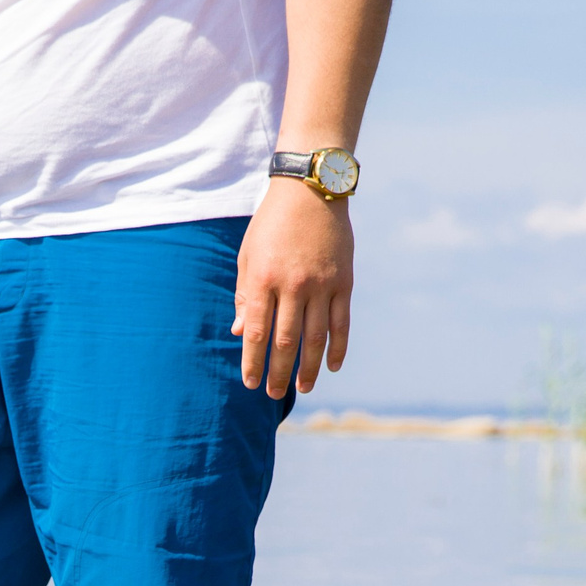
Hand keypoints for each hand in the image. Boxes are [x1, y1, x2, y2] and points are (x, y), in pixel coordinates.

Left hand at [233, 179, 353, 398]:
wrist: (310, 190)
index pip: (257, 333)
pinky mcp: (344, 282)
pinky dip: (338, 347)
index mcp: (264, 279)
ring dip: (309, 368)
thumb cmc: (272, 224)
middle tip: (273, 394)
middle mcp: (293, 285)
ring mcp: (321, 285)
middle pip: (285, 342)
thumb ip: (245, 296)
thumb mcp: (248, 255)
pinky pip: (341, 322)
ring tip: (303, 388)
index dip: (253, 361)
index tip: (250, 382)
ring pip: (315, 338)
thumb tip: (242, 333)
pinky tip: (334, 366)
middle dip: (278, 372)